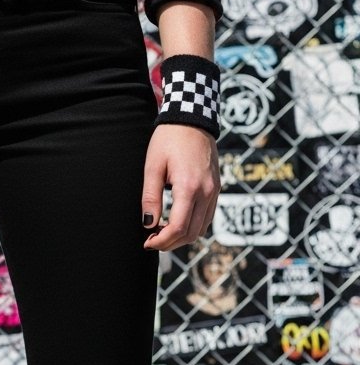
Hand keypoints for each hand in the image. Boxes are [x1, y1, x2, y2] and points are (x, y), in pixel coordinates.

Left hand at [141, 126, 218, 251]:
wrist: (192, 121)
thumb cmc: (169, 140)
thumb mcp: (153, 167)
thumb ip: (150, 197)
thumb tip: (148, 223)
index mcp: (189, 187)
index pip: (178, 227)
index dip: (161, 241)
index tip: (147, 242)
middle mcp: (206, 192)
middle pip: (191, 234)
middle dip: (170, 243)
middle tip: (152, 241)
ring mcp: (214, 191)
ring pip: (201, 229)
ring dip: (182, 237)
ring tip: (162, 232)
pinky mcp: (216, 189)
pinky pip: (207, 218)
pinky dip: (192, 226)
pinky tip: (176, 222)